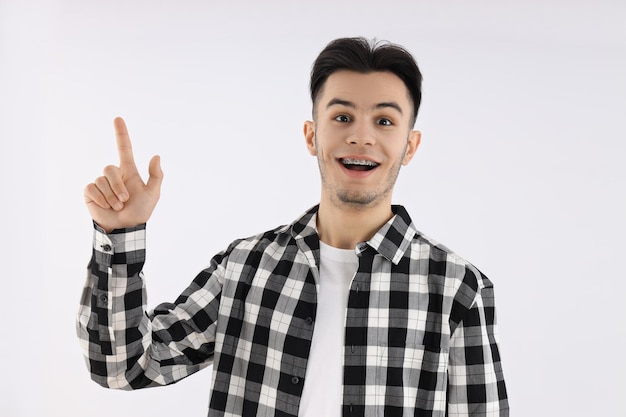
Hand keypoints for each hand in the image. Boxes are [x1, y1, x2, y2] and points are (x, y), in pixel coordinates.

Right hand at [84, 117, 162, 232]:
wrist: (125, 228)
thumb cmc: (140, 211)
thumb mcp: (153, 194)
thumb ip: (156, 176)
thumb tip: (156, 156)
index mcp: (129, 171)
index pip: (124, 148)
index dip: (121, 133)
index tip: (118, 118)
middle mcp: (114, 174)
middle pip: (110, 169)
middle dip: (118, 187)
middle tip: (125, 201)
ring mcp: (101, 183)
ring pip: (101, 180)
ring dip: (111, 196)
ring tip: (117, 207)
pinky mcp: (90, 192)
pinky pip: (91, 188)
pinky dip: (100, 199)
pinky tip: (105, 207)